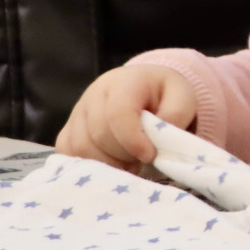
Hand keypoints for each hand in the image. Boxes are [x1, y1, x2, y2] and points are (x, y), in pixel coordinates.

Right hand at [55, 63, 197, 169]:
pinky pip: (68, 153)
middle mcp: (95, 94)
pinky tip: (109, 166)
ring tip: (128, 165)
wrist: (145, 89)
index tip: (149, 155)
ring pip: (81, 147)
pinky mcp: (69, 129)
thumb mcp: (182, 97)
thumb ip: (175, 115)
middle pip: (99, 134)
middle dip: (123, 155)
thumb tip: (159, 138)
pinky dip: (87, 166)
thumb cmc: (164, 96)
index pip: (118, 113)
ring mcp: (78, 112)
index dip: (132, 140)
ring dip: (106, 164)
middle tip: (141, 162)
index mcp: (124, 82)